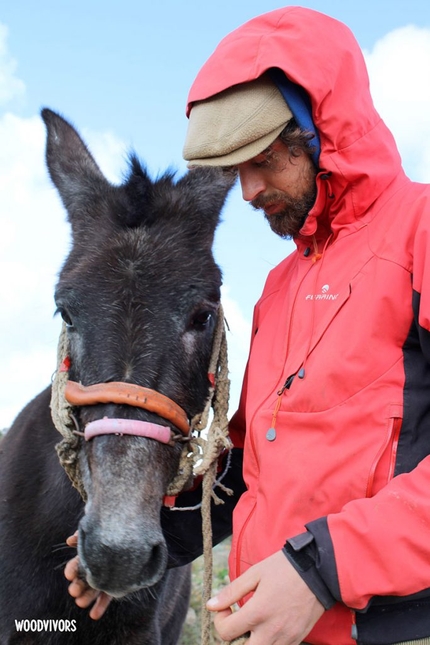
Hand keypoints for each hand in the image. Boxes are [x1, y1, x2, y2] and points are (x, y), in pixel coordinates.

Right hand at [64, 532, 112, 619]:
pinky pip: (108, 595)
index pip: (79, 563)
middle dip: (78, 585)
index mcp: (91, 553)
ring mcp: (107, 574)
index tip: (69, 575)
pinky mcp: (117, 583)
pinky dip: (101, 605)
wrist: (137, 531)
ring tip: (81, 603)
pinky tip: (94, 615)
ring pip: (95, 587)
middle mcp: (97, 565)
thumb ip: (87, 533)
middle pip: (85, 577)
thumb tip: (70, 540)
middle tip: (73, 591)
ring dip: (87, 596)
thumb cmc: (115, 527)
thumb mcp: (101, 526)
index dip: (73, 569)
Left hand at [206, 550, 324, 644]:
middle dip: (235, 638)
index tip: (226, 608)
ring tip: (253, 623)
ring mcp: (286, 638)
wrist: (318, 570)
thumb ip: (232, 591)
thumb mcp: (255, 573)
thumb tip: (210, 606)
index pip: (226, 632)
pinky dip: (268, 641)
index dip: (220, 620)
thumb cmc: (284, 568)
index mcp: (258, 612)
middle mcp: (271, 631)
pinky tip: (269, 625)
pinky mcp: (297, 639)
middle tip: (238, 621)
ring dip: (252, 641)